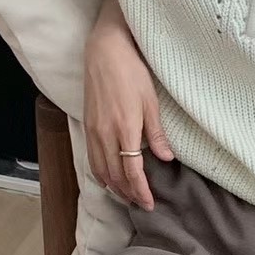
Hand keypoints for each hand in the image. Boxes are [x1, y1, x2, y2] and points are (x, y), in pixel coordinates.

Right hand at [84, 0, 173, 210]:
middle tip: (142, 204)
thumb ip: (157, 133)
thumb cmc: (132, 71)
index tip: (150, 203)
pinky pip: (92, 158)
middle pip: (115, 176)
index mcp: (125, 129)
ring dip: (114, 187)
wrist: (105, 50)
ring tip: (128, 196)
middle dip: (129, 194)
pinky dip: (101, 174)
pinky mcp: (87, 125)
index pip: (132, 171)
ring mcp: (94, 130)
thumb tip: (167, 158)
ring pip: (101, 170)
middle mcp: (106, 134)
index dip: (141, 191)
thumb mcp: (151, 102)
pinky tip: (109, 179)